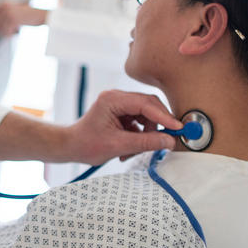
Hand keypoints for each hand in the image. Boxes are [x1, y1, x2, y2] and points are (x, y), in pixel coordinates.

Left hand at [0, 2, 47, 35]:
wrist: (40, 15)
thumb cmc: (28, 14)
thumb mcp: (14, 10)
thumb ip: (3, 14)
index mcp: (4, 5)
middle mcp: (4, 8)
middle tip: (9, 28)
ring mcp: (8, 14)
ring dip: (5, 31)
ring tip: (14, 28)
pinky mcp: (13, 20)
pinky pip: (6, 31)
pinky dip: (10, 33)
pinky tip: (16, 31)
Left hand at [66, 90, 181, 163]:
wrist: (70, 146)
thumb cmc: (86, 144)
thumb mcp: (118, 146)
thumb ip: (145, 142)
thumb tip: (169, 141)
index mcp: (112, 99)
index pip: (145, 104)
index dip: (163, 116)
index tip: (177, 128)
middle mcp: (117, 97)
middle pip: (148, 106)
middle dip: (157, 125)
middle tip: (167, 140)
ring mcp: (119, 104)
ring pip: (146, 115)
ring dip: (146, 133)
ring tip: (134, 151)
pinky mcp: (121, 113)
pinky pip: (140, 121)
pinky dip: (140, 135)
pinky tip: (129, 149)